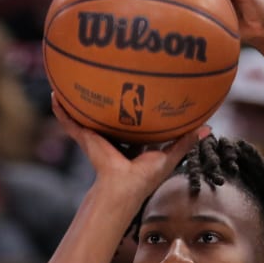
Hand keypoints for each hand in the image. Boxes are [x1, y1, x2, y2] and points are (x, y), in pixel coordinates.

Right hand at [50, 94, 206, 199]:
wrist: (123, 187)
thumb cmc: (145, 177)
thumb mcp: (169, 155)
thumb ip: (186, 141)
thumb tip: (209, 128)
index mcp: (130, 141)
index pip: (131, 118)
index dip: (133, 103)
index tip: (137, 85)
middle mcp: (111, 137)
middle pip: (106, 113)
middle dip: (104, 97)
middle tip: (103, 74)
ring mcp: (96, 137)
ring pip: (84, 115)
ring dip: (77, 100)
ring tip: (70, 80)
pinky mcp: (85, 138)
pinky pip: (69, 122)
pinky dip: (61, 110)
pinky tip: (54, 95)